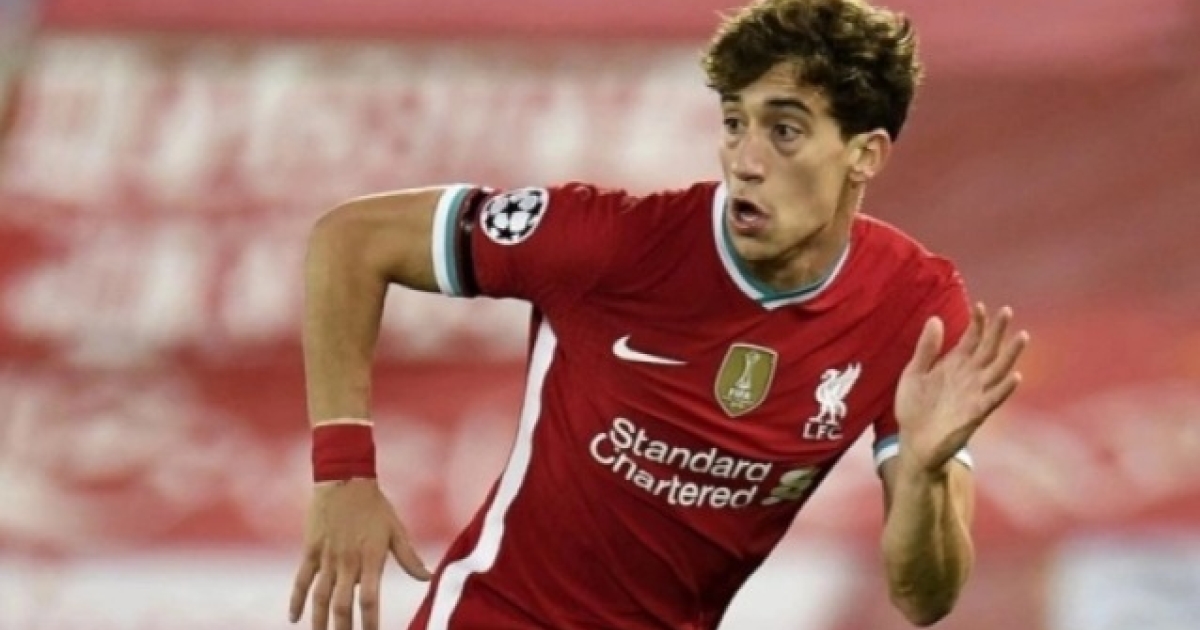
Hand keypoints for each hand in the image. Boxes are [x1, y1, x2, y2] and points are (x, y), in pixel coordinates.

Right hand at [289, 478, 431, 629]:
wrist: (345, 479)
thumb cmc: (375, 505)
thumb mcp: (396, 530)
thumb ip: (409, 558)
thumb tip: (428, 578)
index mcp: (371, 559)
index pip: (369, 599)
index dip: (370, 622)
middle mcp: (347, 562)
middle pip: (342, 605)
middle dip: (343, 629)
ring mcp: (327, 557)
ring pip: (320, 597)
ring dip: (319, 622)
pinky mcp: (311, 550)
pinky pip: (301, 580)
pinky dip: (296, 600)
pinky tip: (294, 618)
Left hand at [894, 303, 1028, 472]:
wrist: (913, 441)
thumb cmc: (914, 407)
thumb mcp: (914, 373)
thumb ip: (926, 349)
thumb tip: (935, 318)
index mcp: (954, 365)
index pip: (971, 339)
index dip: (977, 323)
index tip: (981, 306)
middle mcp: (968, 377)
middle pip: (988, 349)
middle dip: (997, 331)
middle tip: (1006, 310)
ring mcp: (975, 394)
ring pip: (998, 370)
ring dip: (1010, 354)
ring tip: (1022, 336)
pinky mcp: (976, 413)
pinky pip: (994, 398)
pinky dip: (1005, 388)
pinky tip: (1014, 376)